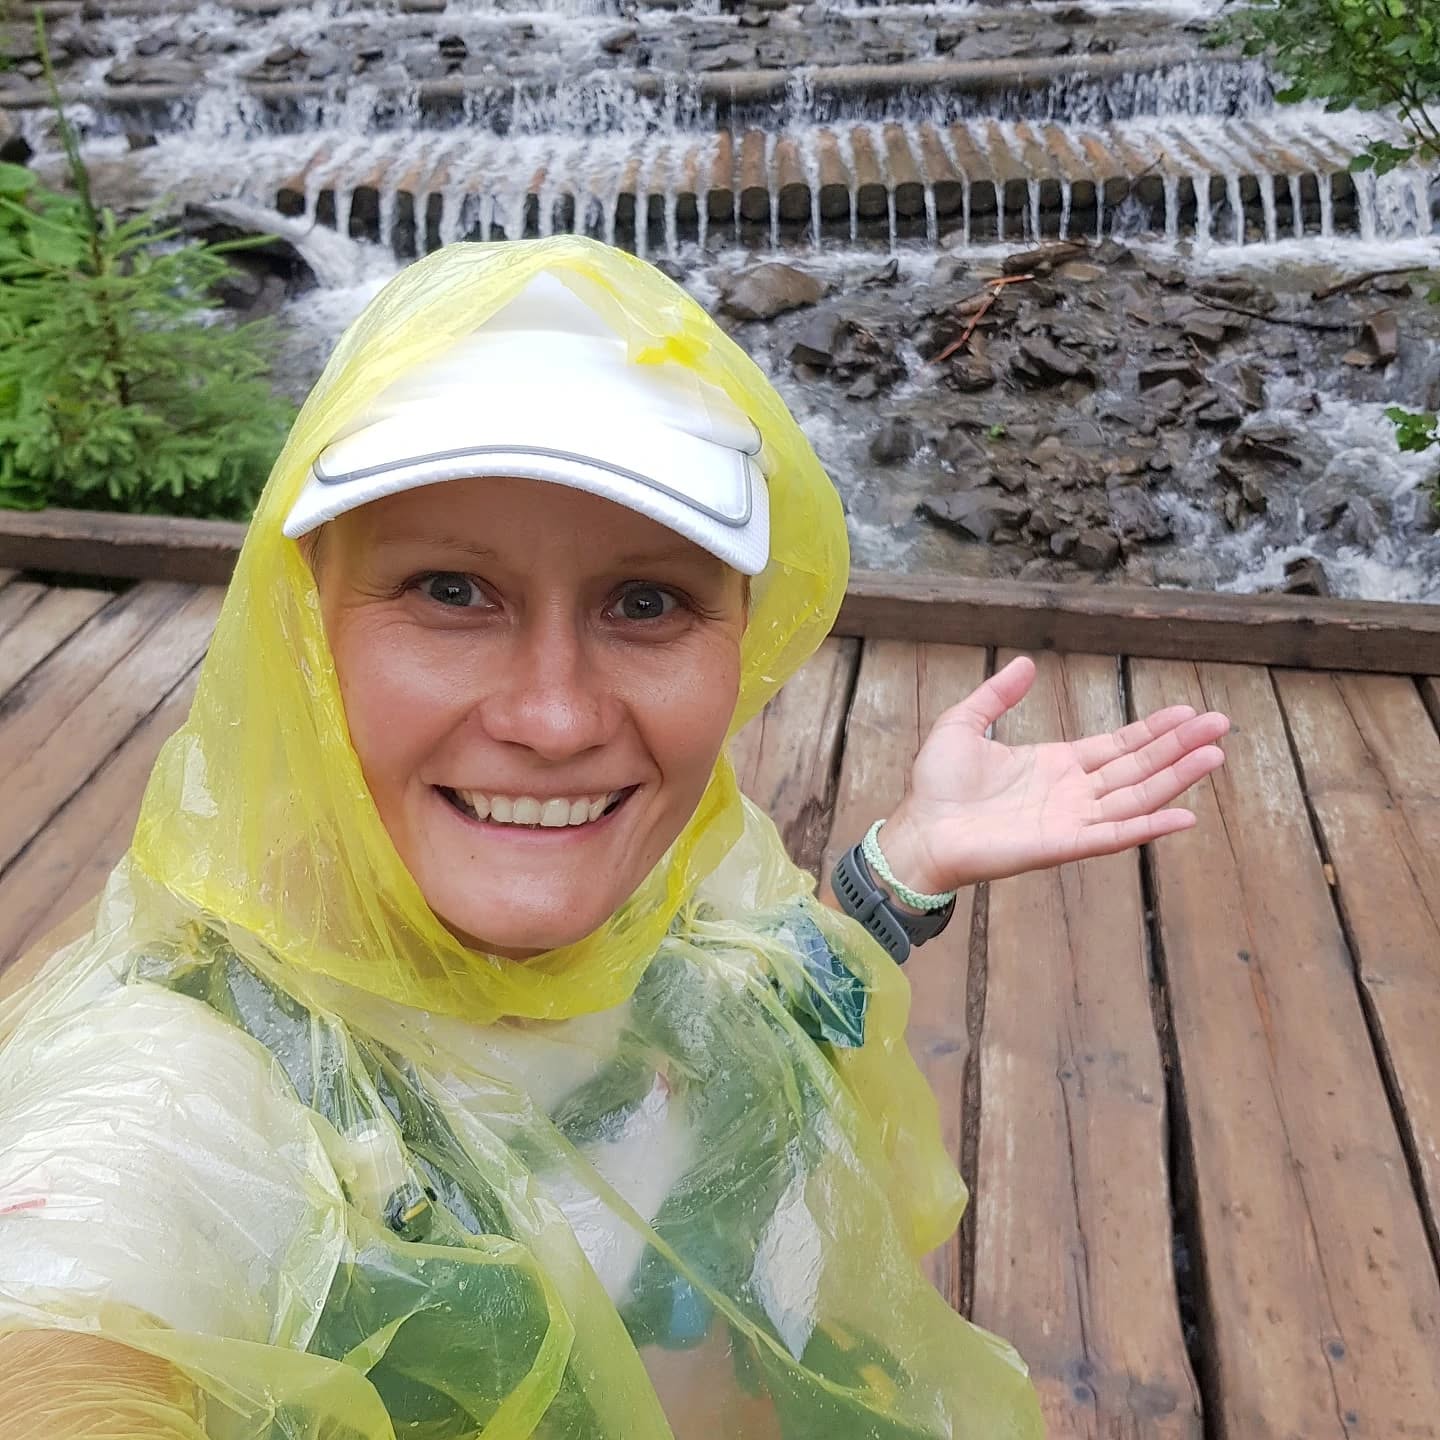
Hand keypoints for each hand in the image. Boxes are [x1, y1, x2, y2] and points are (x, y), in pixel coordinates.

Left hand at [878, 656, 1228, 895]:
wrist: (919, 829)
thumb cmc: (935, 786)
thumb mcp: (964, 724)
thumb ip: (997, 695)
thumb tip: (1026, 663)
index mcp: (1055, 764)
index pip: (1118, 746)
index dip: (1153, 730)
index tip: (1189, 712)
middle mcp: (1072, 792)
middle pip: (1138, 767)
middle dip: (1180, 747)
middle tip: (1221, 725)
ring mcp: (1072, 819)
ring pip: (1137, 796)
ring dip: (1177, 777)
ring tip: (1215, 754)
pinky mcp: (1064, 844)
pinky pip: (1116, 835)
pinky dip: (1150, 826)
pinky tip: (1185, 815)